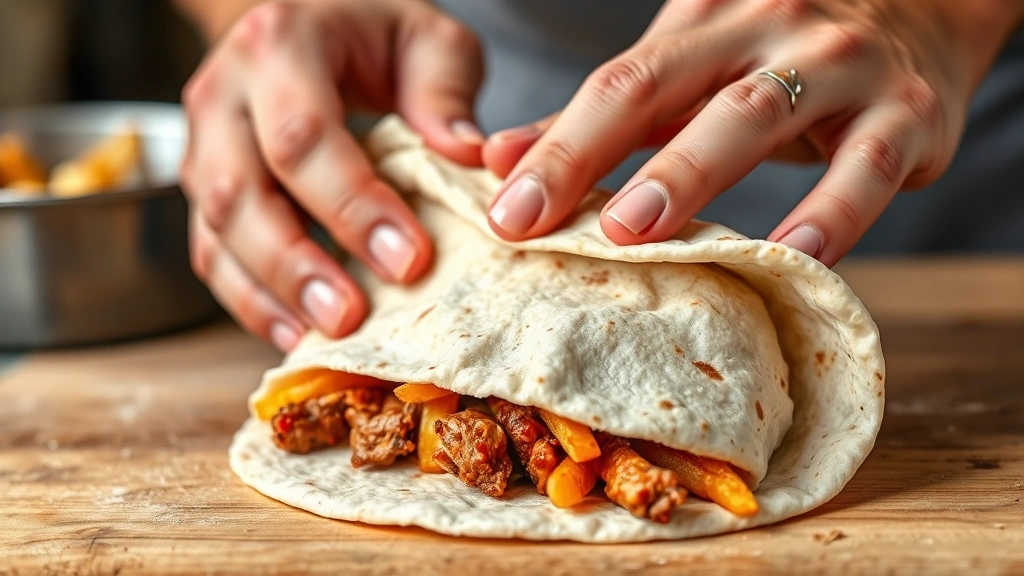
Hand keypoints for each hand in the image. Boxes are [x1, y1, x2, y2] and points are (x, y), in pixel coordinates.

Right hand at [179, 0, 483, 349]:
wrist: (305, 21)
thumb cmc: (371, 33)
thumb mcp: (425, 36)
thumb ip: (445, 87)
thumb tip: (467, 155)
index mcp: (280, 45)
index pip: (305, 136)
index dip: (352, 205)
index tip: (409, 259)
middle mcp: (225, 94)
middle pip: (240, 191)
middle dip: (296, 263)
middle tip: (351, 316)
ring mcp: (204, 144)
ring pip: (216, 231)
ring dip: (269, 293)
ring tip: (321, 336)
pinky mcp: (204, 188)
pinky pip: (212, 254)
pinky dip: (250, 300)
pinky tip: (293, 332)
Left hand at [482, 0, 1021, 265]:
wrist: (926, 9)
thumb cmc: (785, 57)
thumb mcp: (694, 70)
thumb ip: (604, 118)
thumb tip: (497, 159)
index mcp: (700, 23)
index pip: (614, 84)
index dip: (555, 147)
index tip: (503, 210)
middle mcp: (762, 28)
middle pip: (660, 85)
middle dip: (591, 153)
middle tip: (538, 220)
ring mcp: (836, 65)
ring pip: (754, 113)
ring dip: (690, 172)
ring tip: (637, 232)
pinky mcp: (905, 112)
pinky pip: (864, 165)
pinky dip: (831, 212)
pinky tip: (793, 256)